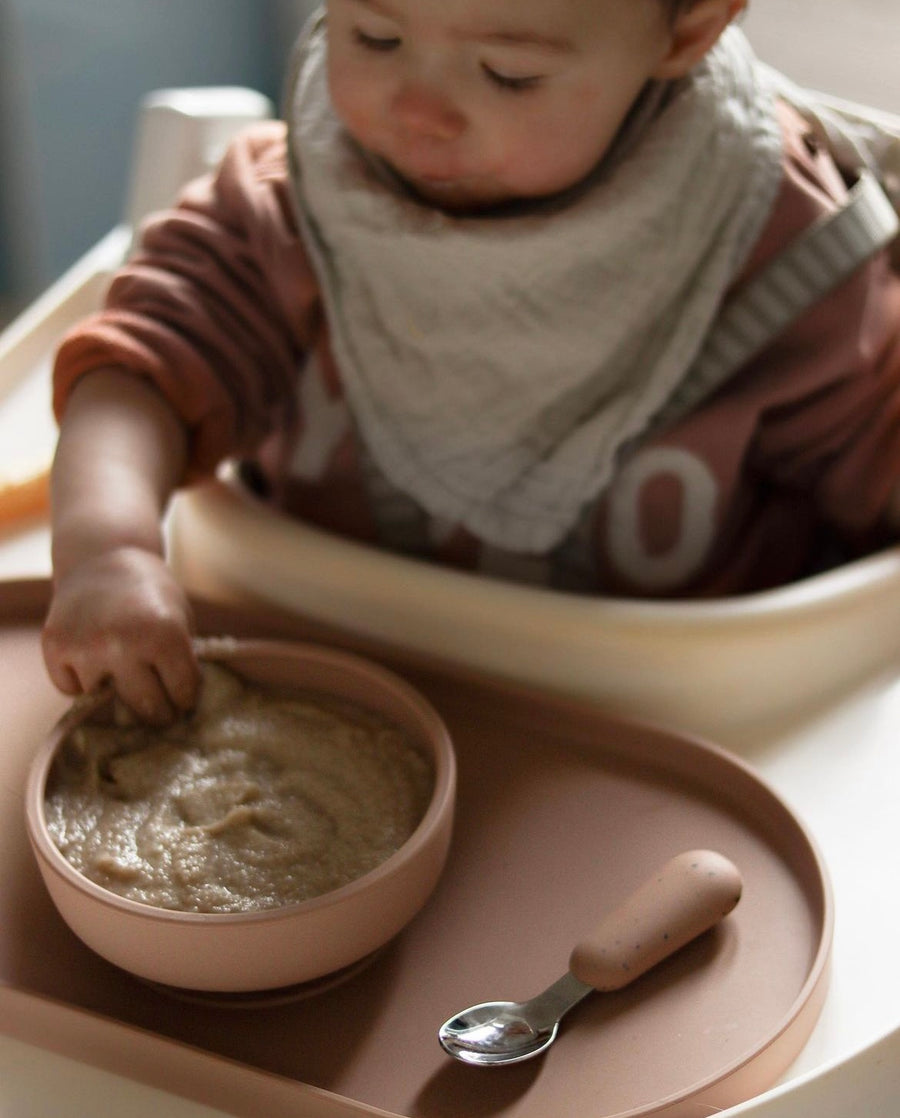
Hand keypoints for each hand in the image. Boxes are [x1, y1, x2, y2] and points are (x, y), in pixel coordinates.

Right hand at [42, 546, 200, 722]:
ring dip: (117, 697)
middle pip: (146, 706)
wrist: (102, 556)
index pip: (182, 692)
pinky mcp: (54, 647)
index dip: (186, 699)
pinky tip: (96, 664)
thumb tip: (182, 712)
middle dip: (159, 713)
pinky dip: (84, 685)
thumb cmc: (150, 592)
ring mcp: (84, 647)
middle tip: (163, 711)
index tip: (184, 700)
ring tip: (128, 681)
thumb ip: (183, 662)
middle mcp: (122, 642)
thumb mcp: (181, 619)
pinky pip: (72, 690)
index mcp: (164, 633)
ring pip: (105, 704)